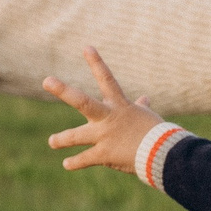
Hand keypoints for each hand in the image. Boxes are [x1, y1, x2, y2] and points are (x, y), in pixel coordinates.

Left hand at [42, 47, 162, 172]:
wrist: (164, 153)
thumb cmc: (158, 134)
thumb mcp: (147, 117)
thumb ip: (140, 108)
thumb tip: (144, 99)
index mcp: (120, 106)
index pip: (107, 79)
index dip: (97, 62)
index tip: (86, 47)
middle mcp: (108, 118)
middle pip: (83, 101)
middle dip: (63, 90)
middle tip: (46, 80)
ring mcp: (104, 136)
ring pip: (77, 136)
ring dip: (62, 139)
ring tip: (52, 141)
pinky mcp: (104, 155)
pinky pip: (85, 159)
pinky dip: (75, 162)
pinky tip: (67, 164)